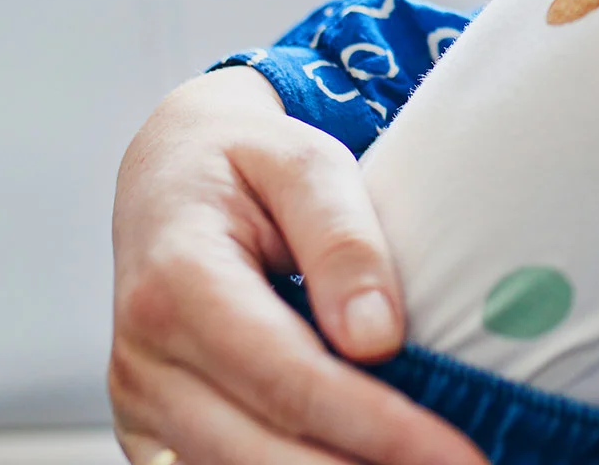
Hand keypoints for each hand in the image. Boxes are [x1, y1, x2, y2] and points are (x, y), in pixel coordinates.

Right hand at [109, 68, 487, 464]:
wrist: (169, 176)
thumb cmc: (246, 163)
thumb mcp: (304, 163)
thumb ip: (342, 241)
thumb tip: (377, 339)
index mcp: (176, 283)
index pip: (288, 378)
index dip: (377, 428)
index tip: (457, 456)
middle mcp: (143, 360)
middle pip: (260, 453)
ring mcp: (141, 406)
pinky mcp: (155, 435)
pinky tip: (362, 464)